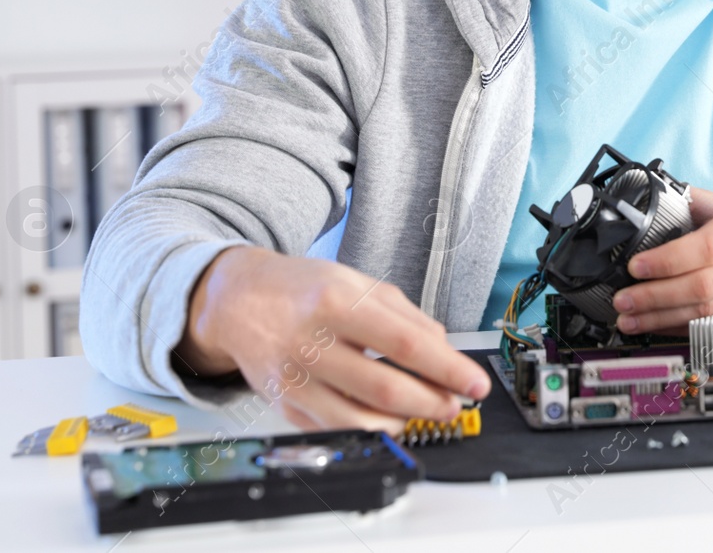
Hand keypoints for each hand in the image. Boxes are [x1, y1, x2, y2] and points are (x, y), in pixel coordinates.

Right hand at [177, 247, 490, 431]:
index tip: (475, 382)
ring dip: (405, 421)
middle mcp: (312, 342)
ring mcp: (296, 380)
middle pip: (386, 387)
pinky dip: (371, 428)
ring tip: (425, 410)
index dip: (448, 368)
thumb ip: (405, 314)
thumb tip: (444, 349)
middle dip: (432, 402)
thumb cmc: (300, 289)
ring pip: (362, 419)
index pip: (406, 343)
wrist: (237, 303)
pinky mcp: (286, 407)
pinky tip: (389, 417)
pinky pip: (338, 429)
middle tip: (455, 404)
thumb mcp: (356, 282)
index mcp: (336, 303)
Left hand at [610, 189, 712, 333]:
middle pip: (702, 287)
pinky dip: (684, 330)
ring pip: (708, 313)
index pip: (704, 247)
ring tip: (630, 321)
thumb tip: (652, 194)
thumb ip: (696, 201)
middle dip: (656, 297)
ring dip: (663, 320)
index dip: (667, 261)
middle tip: (623, 301)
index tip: (636, 267)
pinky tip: (659, 329)